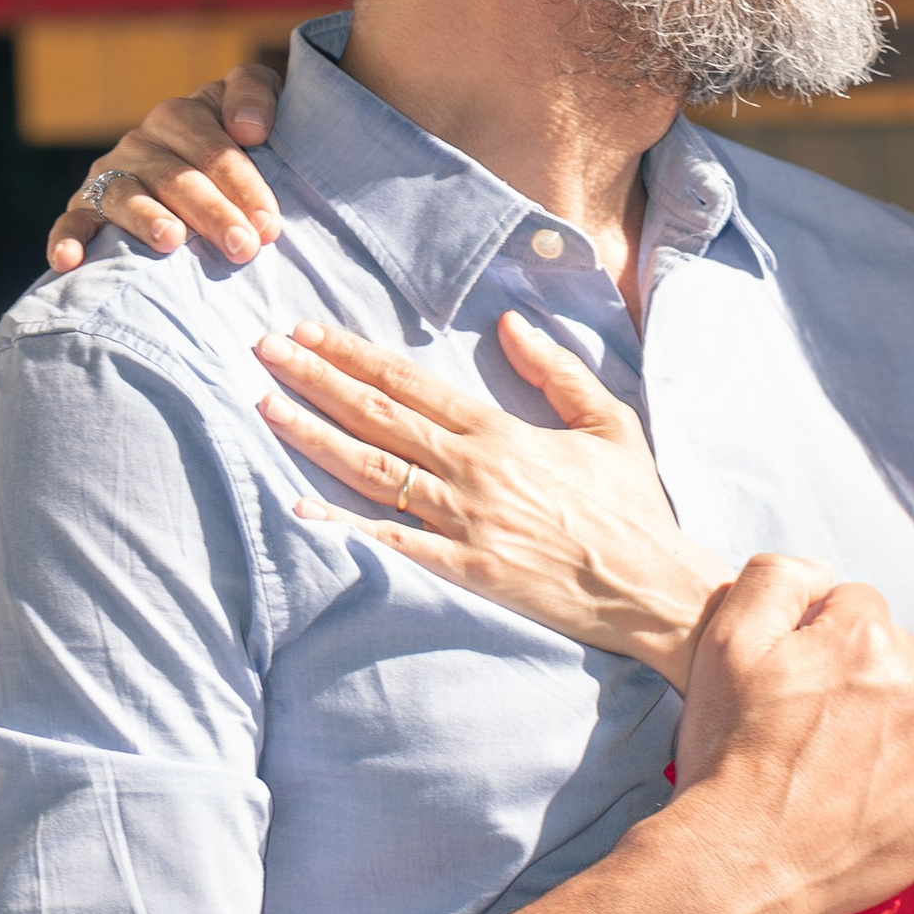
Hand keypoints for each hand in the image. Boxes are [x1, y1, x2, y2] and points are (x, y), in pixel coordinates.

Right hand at [46, 60, 286, 270]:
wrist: (202, 171)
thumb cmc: (241, 145)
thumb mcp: (254, 106)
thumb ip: (253, 94)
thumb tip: (248, 128)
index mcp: (180, 117)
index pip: (211, 148)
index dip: (242, 183)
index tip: (268, 222)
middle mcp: (140, 144)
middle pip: (175, 177)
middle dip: (211, 212)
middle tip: (243, 246)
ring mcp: (110, 176)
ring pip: (126, 196)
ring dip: (147, 219)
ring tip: (172, 240)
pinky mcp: (84, 208)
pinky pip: (71, 223)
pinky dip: (66, 240)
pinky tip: (68, 261)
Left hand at [256, 312, 726, 682]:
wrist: (651, 588)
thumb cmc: (632, 507)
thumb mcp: (608, 423)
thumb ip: (557, 371)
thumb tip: (509, 325)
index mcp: (501, 431)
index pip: (410, 383)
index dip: (353, 354)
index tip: (308, 331)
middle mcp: (472, 470)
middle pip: (377, 416)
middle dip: (314, 380)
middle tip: (263, 350)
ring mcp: (463, 522)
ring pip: (372, 471)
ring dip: (313, 436)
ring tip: (265, 407)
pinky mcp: (464, 571)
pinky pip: (392, 543)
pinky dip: (343, 525)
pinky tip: (299, 507)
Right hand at [672, 557, 913, 913]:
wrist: (738, 862)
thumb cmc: (728, 755)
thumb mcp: (726, 642)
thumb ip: (777, 578)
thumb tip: (826, 573)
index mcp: (863, 636)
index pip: (857, 607)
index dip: (821, 641)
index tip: (798, 687)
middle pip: (898, 655)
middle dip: (864, 679)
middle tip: (817, 733)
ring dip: (901, 722)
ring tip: (849, 766)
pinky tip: (894, 789)